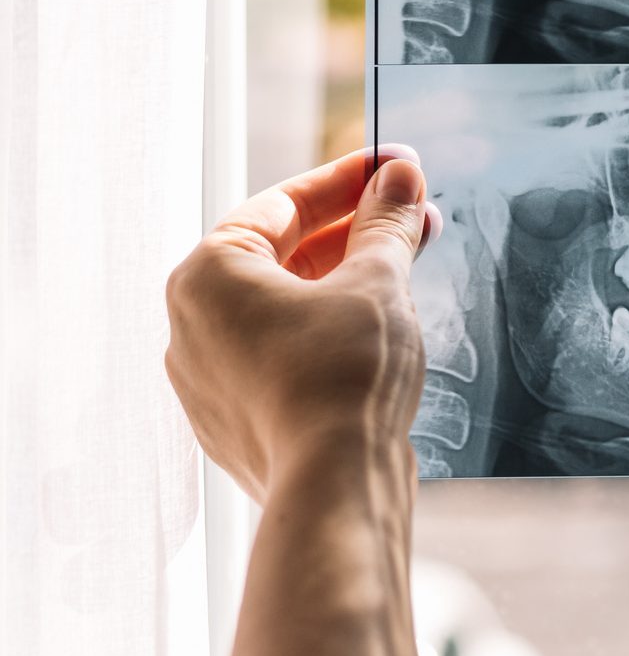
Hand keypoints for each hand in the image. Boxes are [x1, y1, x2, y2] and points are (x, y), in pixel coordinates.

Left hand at [164, 148, 442, 502]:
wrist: (335, 486)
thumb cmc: (343, 379)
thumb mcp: (377, 280)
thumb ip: (386, 222)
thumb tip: (400, 180)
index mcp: (207, 276)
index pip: (283, 205)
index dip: (349, 181)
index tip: (394, 169)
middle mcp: (191, 325)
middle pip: (282, 255)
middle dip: (353, 232)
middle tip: (410, 214)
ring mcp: (207, 379)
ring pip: (284, 307)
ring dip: (346, 280)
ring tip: (407, 266)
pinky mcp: (235, 421)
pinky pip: (282, 354)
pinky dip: (328, 330)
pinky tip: (379, 325)